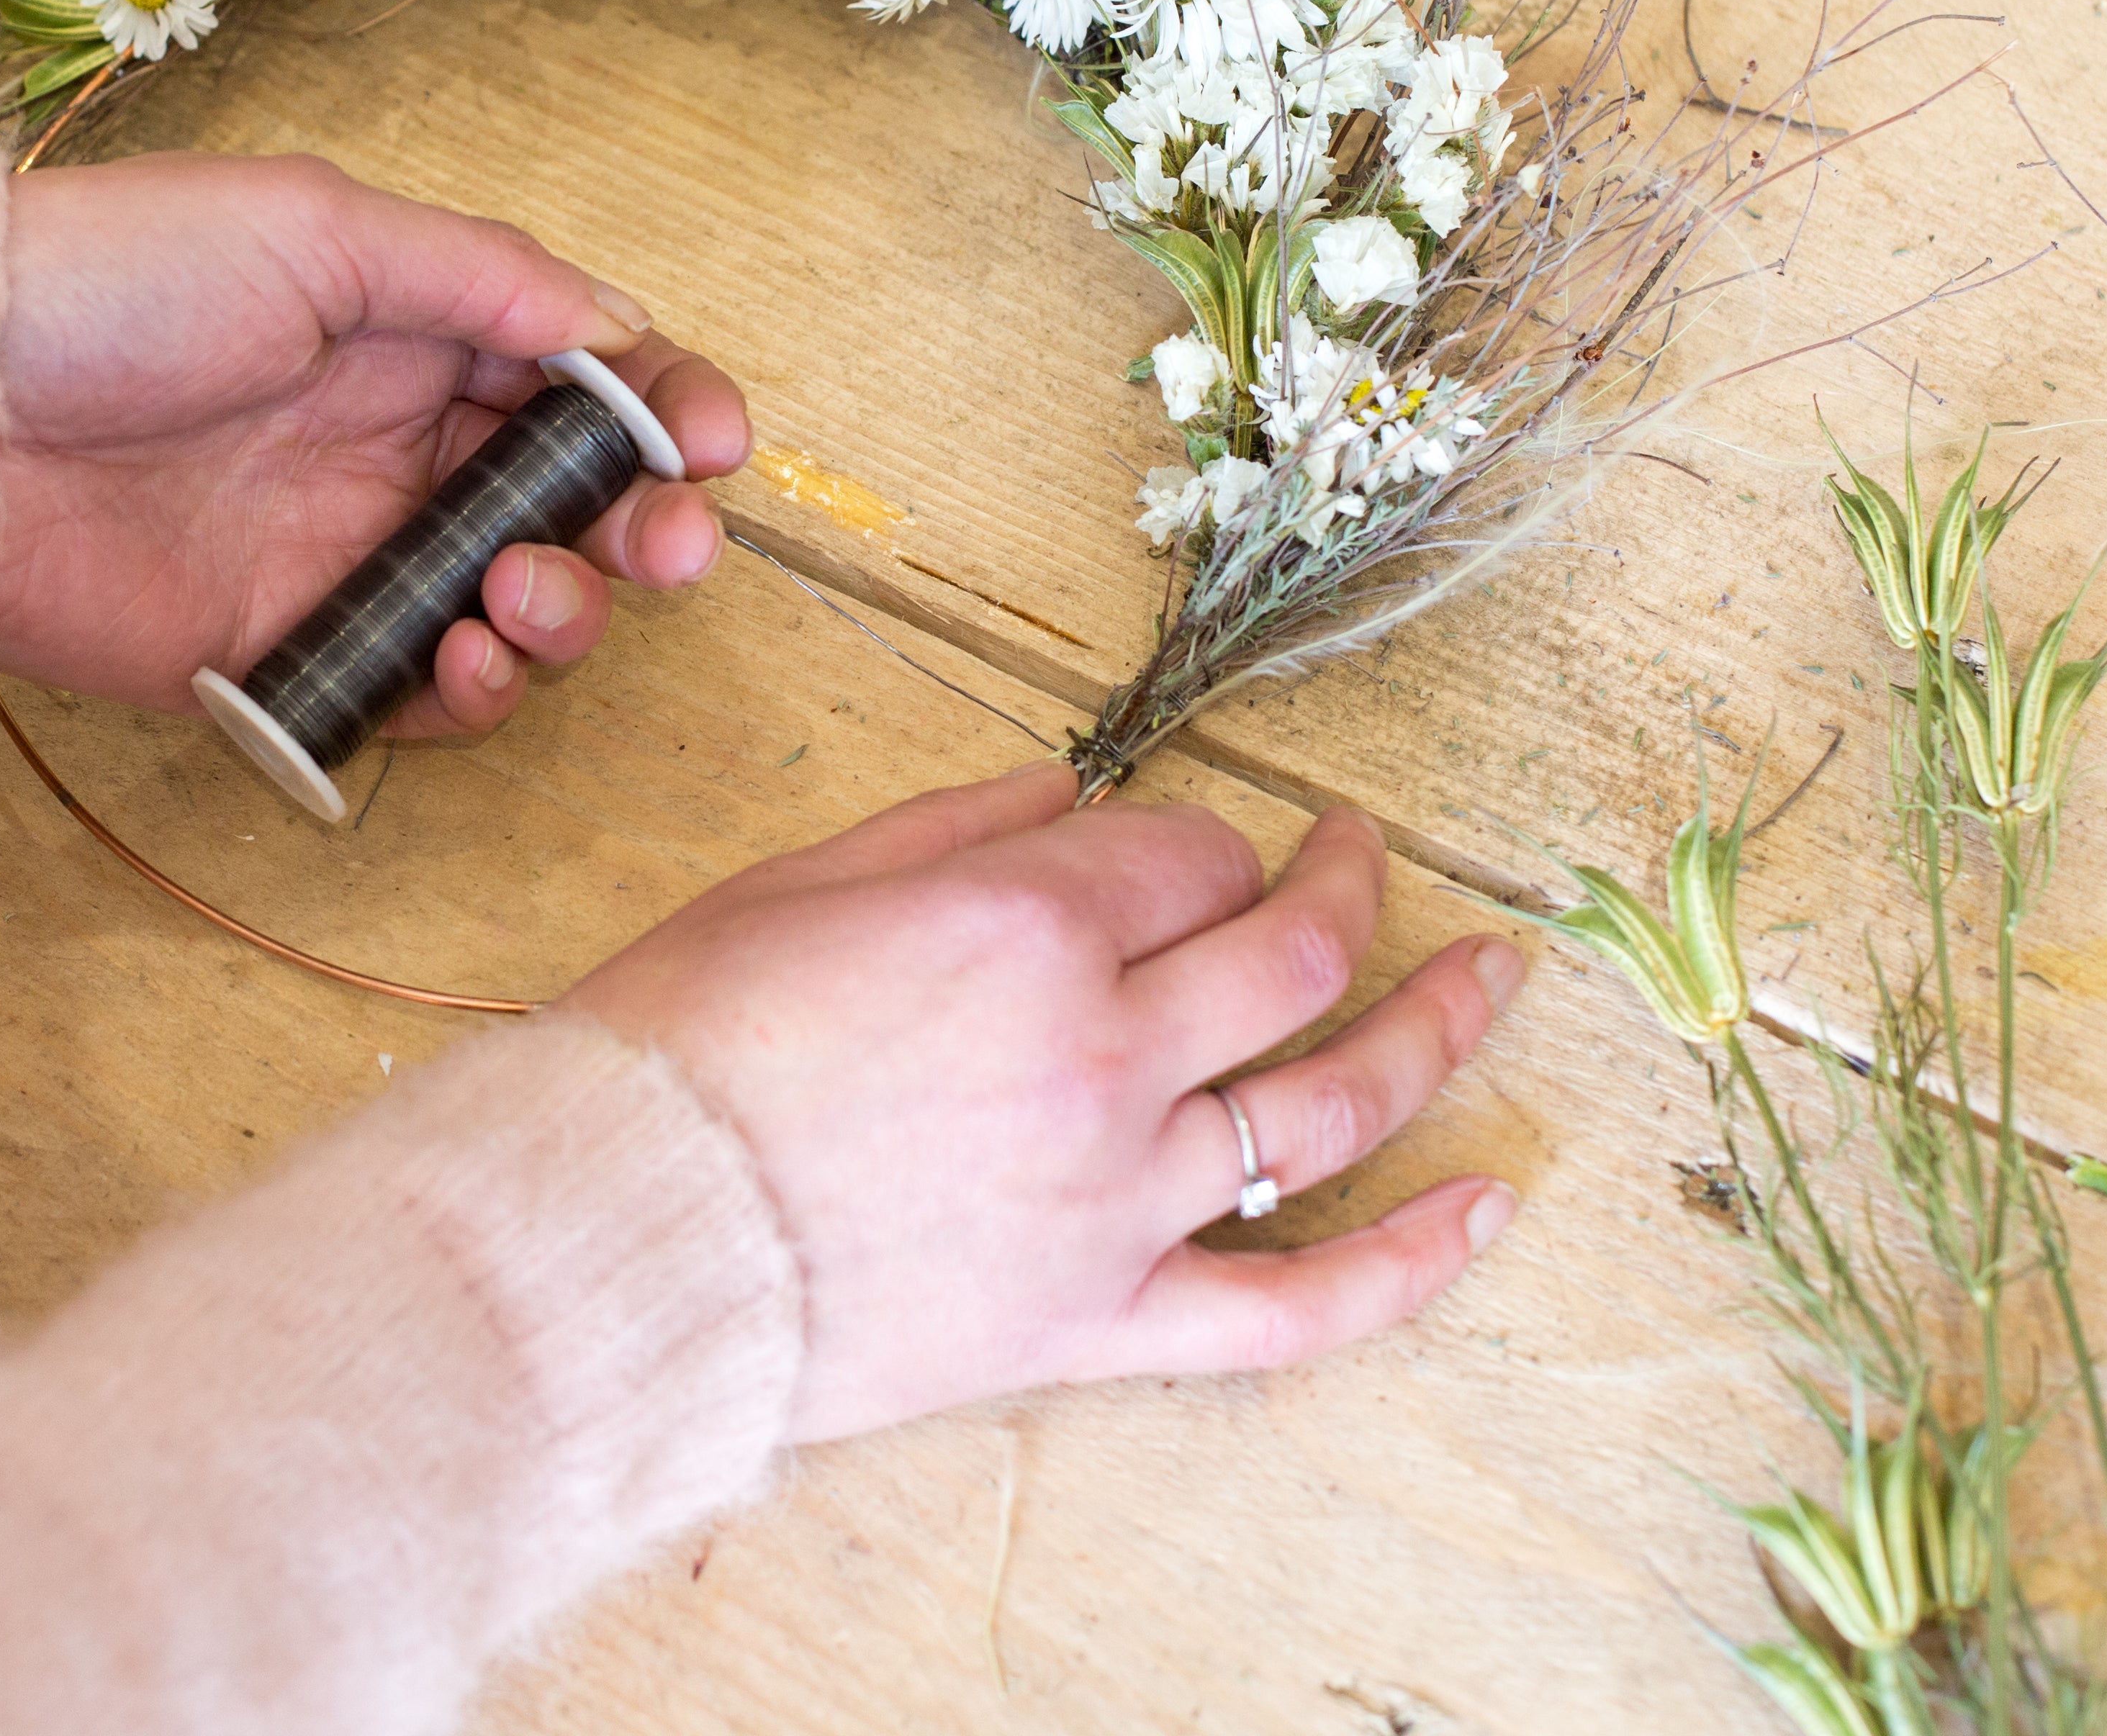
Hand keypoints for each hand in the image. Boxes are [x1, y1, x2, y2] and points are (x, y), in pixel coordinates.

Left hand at [0, 153, 749, 721]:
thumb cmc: (116, 283)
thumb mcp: (314, 227)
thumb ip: (477, 274)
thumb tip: (618, 317)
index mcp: (415, 329)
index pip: (585, 373)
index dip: (669, 407)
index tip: (716, 445)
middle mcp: (399, 443)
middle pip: (578, 503)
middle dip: (649, 528)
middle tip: (666, 550)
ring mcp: (352, 553)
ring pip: (522, 605)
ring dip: (565, 611)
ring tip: (518, 598)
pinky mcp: (293, 652)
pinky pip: (425, 692)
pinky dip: (476, 687)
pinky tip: (466, 654)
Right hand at [567, 762, 1521, 1442]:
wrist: (614, 1237)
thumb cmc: (683, 1039)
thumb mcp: (806, 879)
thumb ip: (958, 824)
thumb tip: (1063, 787)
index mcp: (1026, 923)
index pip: (1187, 853)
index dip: (1191, 838)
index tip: (1168, 846)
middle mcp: (1099, 1049)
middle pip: (1290, 955)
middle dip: (1342, 886)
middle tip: (1362, 853)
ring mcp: (1114, 1198)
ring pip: (1325, 1106)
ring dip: (1434, 1032)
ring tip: (1493, 980)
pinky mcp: (1097, 1319)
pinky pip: (1290, 1308)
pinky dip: (1405, 1266)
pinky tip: (1487, 1207)